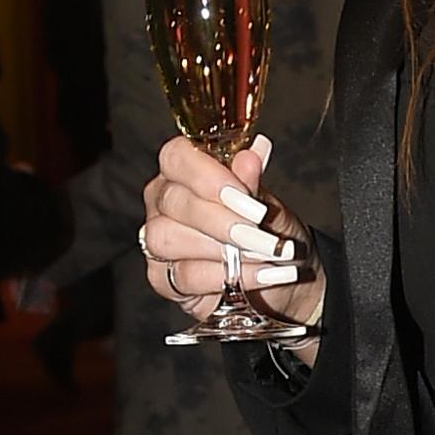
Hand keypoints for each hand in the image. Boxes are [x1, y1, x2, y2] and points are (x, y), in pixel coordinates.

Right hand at [139, 133, 325, 348]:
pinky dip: (223, 276)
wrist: (278, 277)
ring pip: (169, 239)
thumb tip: (252, 155)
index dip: (207, 175)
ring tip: (262, 255)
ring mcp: (156, 240)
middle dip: (221, 219)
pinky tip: (255, 275)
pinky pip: (183, 276)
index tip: (243, 194)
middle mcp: (163, 202)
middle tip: (259, 232)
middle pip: (173, 201)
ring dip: (222, 249)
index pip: (176, 157)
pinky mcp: (162, 279)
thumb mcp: (268, 206)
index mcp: (183, 172)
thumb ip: (253, 183)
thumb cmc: (268, 234)